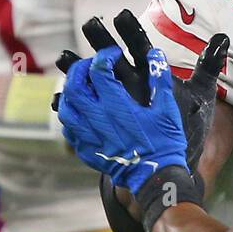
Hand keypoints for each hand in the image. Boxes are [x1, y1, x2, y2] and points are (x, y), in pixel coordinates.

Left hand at [54, 10, 191, 194]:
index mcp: (117, 106)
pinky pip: (69, 130)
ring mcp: (89, 137)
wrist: (155, 177)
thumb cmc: (165, 142)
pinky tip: (82, 112)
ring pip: (65, 108)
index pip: (98, 70)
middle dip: (79, 68)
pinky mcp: (87, 151)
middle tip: (91, 65)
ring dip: (70, 92)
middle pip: (74, 86)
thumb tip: (155, 54)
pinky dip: (71, 116)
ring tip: (82, 86)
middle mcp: (98, 120)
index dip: (104, 56)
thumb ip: (160, 79)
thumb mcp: (167, 109)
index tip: (113, 54)